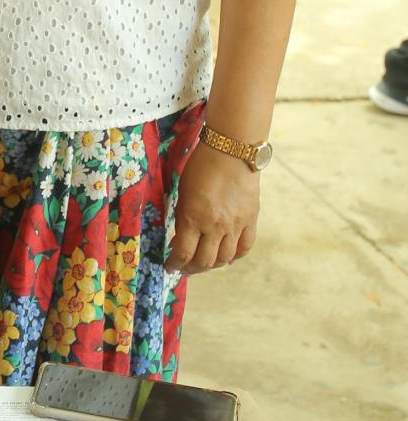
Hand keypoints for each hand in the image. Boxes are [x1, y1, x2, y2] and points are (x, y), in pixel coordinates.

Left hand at [167, 147, 259, 274]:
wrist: (231, 151)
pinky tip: (227, 257)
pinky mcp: (251, 220)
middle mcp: (216, 226)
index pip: (183, 254)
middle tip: (184, 267)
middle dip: (191, 269)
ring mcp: (236, 225)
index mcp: (194, 218)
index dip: (174, 264)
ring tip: (203, 262)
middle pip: (204, 262)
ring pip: (225, 258)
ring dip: (212, 265)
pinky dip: (235, 256)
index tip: (169, 266)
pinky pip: (245, 247)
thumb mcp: (183, 193)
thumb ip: (184, 218)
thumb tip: (182, 240)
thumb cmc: (201, 167)